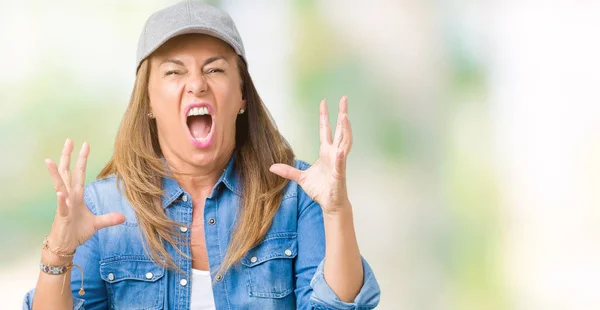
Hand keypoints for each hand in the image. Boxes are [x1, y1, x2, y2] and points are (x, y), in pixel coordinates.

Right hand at [43, 139, 124, 261]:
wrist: (65, 245)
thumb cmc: (76, 232)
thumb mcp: (96, 223)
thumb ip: (109, 218)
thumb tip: (123, 217)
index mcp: (77, 195)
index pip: (79, 173)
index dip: (82, 159)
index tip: (84, 144)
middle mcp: (69, 197)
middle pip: (67, 173)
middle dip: (67, 157)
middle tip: (69, 140)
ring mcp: (64, 206)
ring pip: (59, 186)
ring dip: (55, 174)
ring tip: (50, 160)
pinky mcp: (62, 217)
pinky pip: (61, 207)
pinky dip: (61, 200)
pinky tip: (60, 193)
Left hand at [270, 96, 352, 214]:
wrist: (329, 204)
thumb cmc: (320, 190)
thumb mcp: (300, 178)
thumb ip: (288, 171)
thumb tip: (271, 166)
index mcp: (326, 152)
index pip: (326, 130)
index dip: (325, 116)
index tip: (324, 102)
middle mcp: (334, 154)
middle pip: (340, 130)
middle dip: (342, 114)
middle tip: (344, 99)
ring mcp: (339, 163)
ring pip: (345, 142)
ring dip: (346, 129)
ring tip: (345, 116)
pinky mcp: (340, 175)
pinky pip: (341, 164)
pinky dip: (341, 158)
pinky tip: (340, 151)